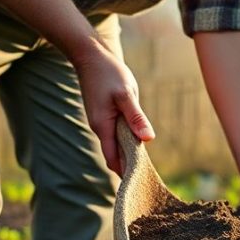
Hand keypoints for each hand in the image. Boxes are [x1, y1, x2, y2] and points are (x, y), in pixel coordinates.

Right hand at [73, 43, 153, 174]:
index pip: (114, 159)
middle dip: (129, 168)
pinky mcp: (105, 116)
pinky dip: (126, 142)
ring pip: (116, 146)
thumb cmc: (109, 73)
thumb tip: (148, 139)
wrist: (91, 56)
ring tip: (146, 168)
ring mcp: (102, 122)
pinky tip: (139, 145)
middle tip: (147, 181)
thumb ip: (136, 117)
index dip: (126, 172)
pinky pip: (116, 135)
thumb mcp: (126, 94)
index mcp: (103, 126)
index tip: (139, 184)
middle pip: (115, 156)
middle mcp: (100, 128)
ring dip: (128, 155)